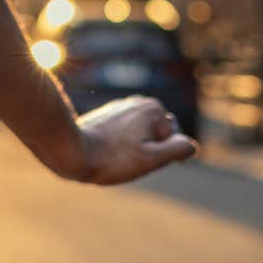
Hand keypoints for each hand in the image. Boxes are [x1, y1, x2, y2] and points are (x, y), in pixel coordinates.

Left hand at [74, 95, 197, 184]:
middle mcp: (138, 102)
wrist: (70, 151)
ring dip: (135, 150)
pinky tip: (108, 152)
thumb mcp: (150, 159)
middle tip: (127, 160)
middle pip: (159, 136)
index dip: (160, 157)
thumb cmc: (112, 158)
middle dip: (149, 151)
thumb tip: (192, 146)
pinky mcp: (108, 116)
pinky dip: (123, 146)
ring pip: (143, 136)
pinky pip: (127, 135)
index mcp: (153, 109)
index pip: (174, 140)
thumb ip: (176, 150)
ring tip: (116, 156)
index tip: (138, 161)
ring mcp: (122, 108)